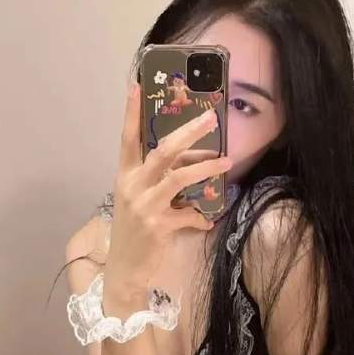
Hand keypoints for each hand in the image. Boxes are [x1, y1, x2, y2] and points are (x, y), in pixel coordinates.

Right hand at [105, 81, 231, 296]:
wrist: (126, 270)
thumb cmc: (136, 232)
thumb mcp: (143, 200)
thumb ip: (163, 180)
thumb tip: (198, 163)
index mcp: (126, 175)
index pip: (127, 138)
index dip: (131, 112)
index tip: (136, 84)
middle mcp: (133, 186)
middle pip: (162, 150)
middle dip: (189, 132)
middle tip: (210, 118)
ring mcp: (144, 205)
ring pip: (179, 176)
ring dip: (206, 167)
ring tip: (227, 162)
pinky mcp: (158, 225)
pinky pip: (189, 214)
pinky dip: (202, 216)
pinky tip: (208, 218)